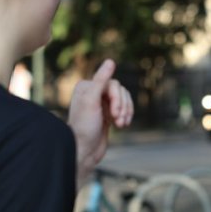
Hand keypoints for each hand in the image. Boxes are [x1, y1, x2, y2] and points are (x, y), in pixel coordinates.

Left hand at [68, 59, 133, 178]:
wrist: (84, 150)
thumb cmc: (85, 126)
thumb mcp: (92, 101)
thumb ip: (101, 80)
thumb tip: (111, 61)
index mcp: (87, 87)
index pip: (113, 83)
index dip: (117, 98)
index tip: (113, 114)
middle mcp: (94, 93)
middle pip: (120, 90)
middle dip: (122, 106)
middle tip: (117, 121)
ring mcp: (102, 104)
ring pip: (124, 99)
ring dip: (126, 112)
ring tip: (121, 125)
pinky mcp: (108, 115)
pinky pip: (124, 108)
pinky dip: (126, 116)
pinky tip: (122, 126)